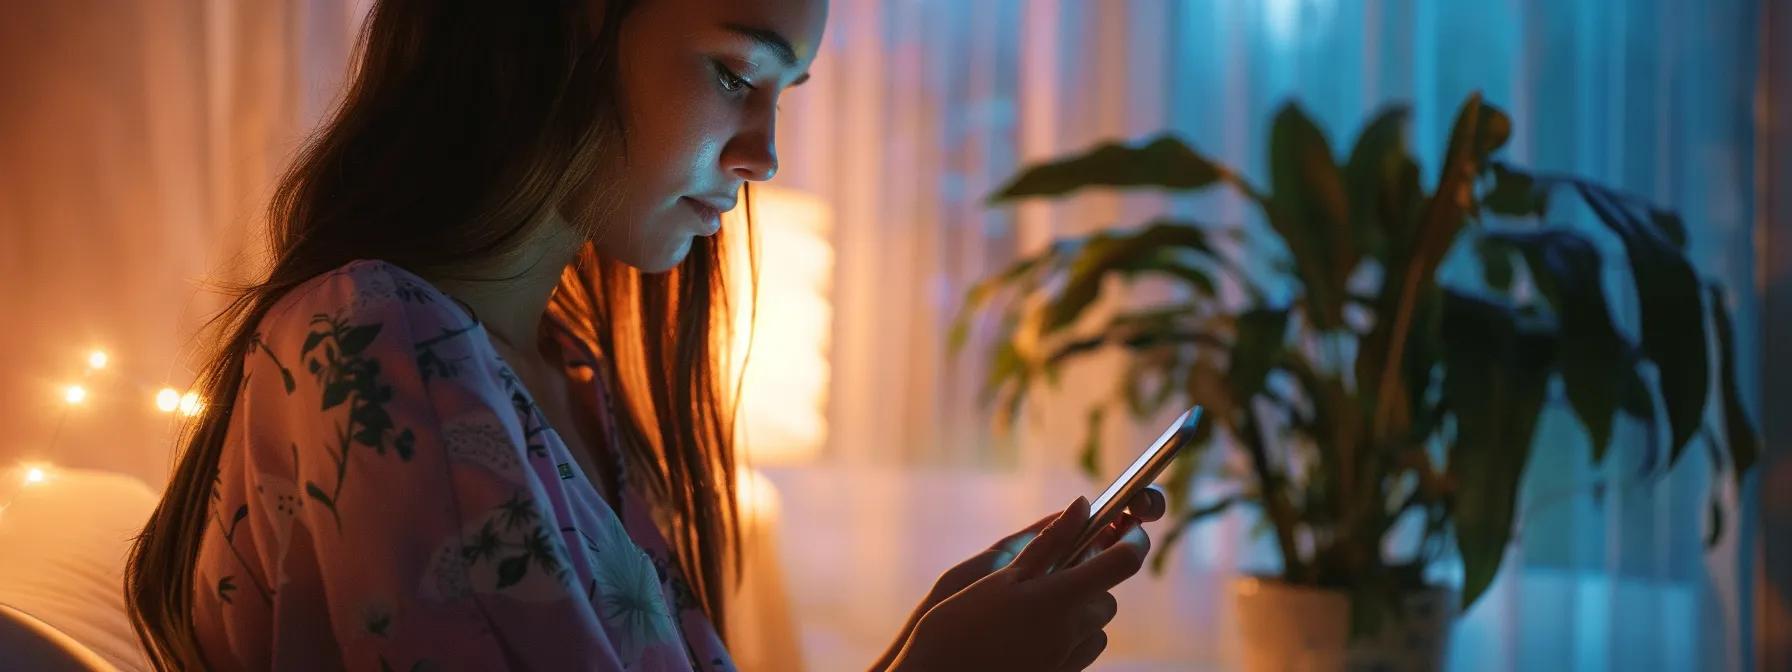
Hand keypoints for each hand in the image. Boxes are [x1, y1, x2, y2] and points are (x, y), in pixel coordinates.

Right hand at [885, 495, 1155, 671]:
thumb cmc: (962, 623)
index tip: (1128, 528)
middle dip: (1092, 581)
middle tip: (1056, 569)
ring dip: (1080, 610)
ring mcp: (1068, 659)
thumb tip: (1082, 506)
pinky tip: (1035, 630)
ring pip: (1097, 627)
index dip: (1134, 541)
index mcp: (1060, 598)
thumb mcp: (1004, 574)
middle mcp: (1072, 632)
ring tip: (1038, 604)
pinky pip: (1083, 651)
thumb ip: (1049, 542)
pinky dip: (1070, 635)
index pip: (1123, 563)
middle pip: (1108, 598)